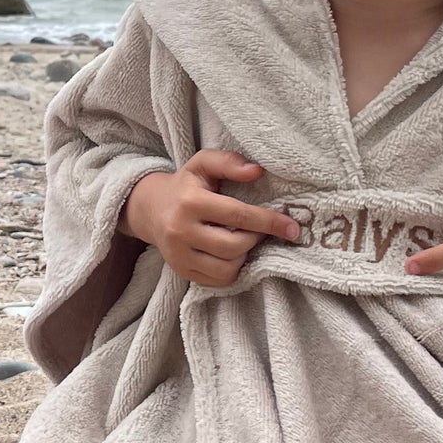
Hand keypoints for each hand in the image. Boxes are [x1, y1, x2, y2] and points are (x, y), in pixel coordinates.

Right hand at [121, 151, 300, 286]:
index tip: (293, 228)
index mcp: (190, 202)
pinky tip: (231, 254)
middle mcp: (181, 231)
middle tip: (258, 229)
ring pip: (227, 267)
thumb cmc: (185, 185)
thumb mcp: (203, 163)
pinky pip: (218, 280)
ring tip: (243, 240)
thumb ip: (229, 162)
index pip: (239, 215)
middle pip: (235, 245)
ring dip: (244, 255)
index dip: (270, 222)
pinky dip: (232, 269)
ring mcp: (179, 255)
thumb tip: (258, 171)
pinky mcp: (181, 272)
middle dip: (256, 238)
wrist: (150, 209)